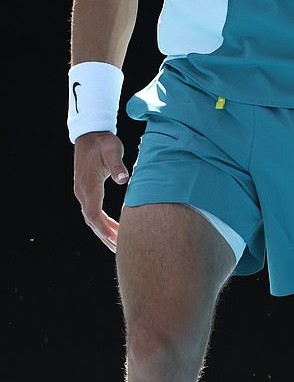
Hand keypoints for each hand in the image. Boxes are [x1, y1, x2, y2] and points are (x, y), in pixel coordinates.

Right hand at [73, 131, 128, 251]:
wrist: (90, 134)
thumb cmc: (103, 142)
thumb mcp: (112, 150)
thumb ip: (117, 165)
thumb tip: (123, 179)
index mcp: (89, 185)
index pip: (93, 213)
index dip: (103, 228)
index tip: (114, 239)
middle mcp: (82, 191)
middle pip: (91, 220)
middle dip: (104, 234)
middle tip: (118, 248)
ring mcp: (82, 191)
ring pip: (91, 217)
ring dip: (102, 230)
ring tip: (116, 244)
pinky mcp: (85, 190)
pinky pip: (92, 211)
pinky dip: (101, 221)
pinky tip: (112, 227)